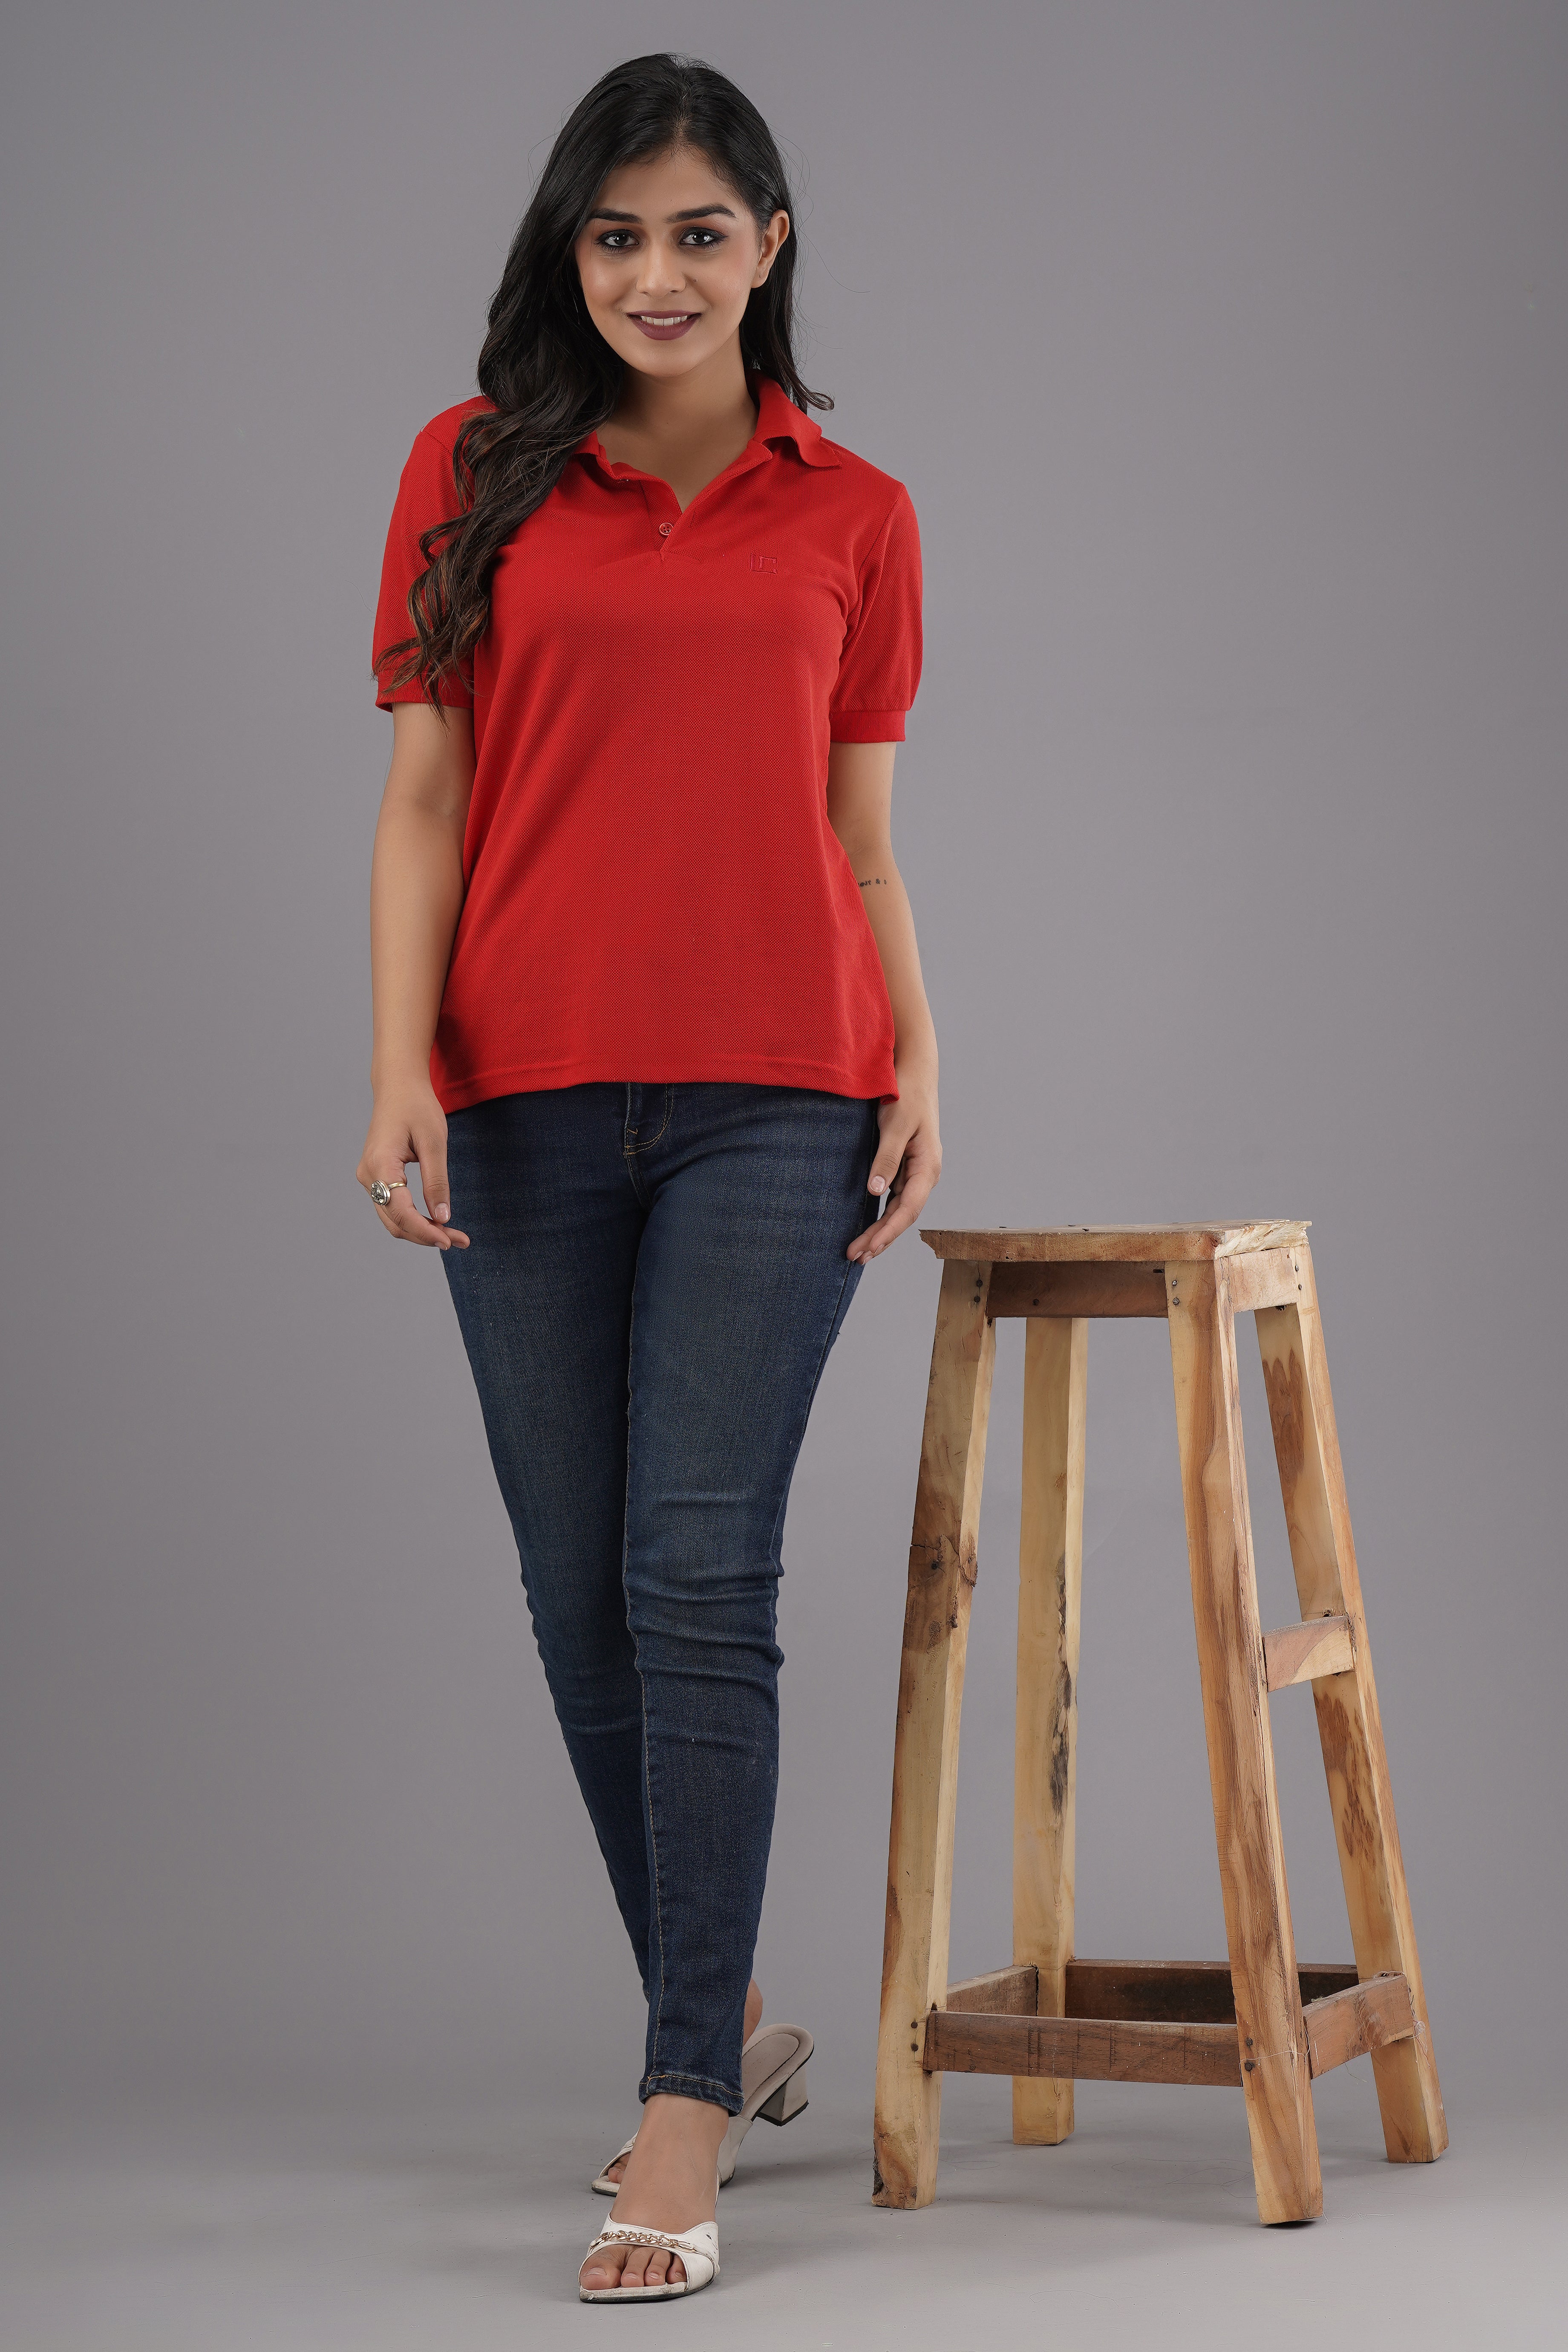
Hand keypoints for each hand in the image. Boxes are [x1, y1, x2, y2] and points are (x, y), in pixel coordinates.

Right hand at [356, 1076, 469, 1249]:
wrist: (398, 1086)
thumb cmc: (417, 1107)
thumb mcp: (434, 1142)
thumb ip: (437, 1181)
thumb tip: (442, 1218)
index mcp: (380, 1165)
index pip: (400, 1211)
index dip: (424, 1230)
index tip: (449, 1241)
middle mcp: (368, 1175)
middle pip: (395, 1221)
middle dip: (427, 1235)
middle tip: (461, 1241)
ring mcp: (369, 1177)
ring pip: (393, 1218)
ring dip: (421, 1230)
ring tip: (454, 1236)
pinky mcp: (376, 1177)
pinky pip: (393, 1207)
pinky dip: (414, 1218)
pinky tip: (436, 1222)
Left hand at [847, 1058, 939, 1263]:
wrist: (914, 1072)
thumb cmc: (906, 1095)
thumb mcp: (895, 1126)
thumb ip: (886, 1159)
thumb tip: (875, 1192)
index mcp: (927, 1166)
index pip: (907, 1209)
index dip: (887, 1232)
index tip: (867, 1248)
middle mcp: (925, 1173)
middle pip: (903, 1215)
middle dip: (881, 1239)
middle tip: (856, 1257)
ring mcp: (915, 1171)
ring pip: (898, 1209)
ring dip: (881, 1230)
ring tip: (860, 1251)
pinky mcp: (905, 1166)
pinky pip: (894, 1198)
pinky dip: (881, 1214)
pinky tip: (867, 1226)